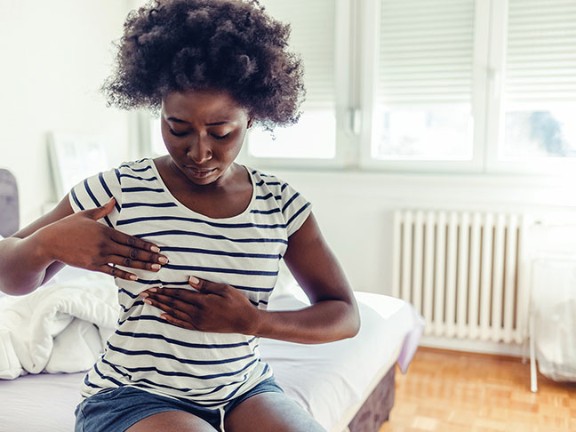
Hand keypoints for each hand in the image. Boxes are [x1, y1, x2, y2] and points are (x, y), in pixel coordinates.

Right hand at [45, 198, 167, 279]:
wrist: (50, 242)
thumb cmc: (68, 226)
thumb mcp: (86, 214)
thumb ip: (102, 209)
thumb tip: (113, 199)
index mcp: (106, 231)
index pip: (131, 239)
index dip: (146, 245)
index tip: (159, 249)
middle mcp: (105, 245)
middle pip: (132, 252)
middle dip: (150, 257)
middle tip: (165, 261)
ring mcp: (99, 256)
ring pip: (125, 263)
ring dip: (142, 266)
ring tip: (156, 269)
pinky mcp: (93, 266)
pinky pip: (112, 272)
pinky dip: (125, 275)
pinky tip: (136, 278)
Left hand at [140, 276, 259, 333]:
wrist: (245, 321)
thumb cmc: (237, 302)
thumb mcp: (224, 289)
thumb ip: (206, 285)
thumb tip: (189, 279)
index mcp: (203, 301)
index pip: (179, 294)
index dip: (165, 290)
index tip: (153, 286)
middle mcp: (197, 312)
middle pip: (173, 304)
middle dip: (158, 298)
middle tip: (144, 293)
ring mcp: (198, 321)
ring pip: (174, 313)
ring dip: (160, 307)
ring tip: (148, 302)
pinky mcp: (200, 327)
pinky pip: (181, 324)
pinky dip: (170, 319)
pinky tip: (162, 316)